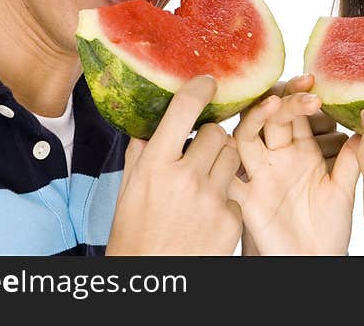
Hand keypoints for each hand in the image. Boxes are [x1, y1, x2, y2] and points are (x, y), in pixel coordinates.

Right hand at [106, 75, 242, 255]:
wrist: (152, 280)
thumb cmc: (134, 235)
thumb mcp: (127, 189)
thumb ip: (142, 152)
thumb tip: (150, 122)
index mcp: (156, 164)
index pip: (185, 108)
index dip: (200, 88)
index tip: (208, 82)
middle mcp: (186, 177)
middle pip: (218, 132)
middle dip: (211, 137)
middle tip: (200, 150)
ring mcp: (212, 198)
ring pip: (233, 156)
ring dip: (222, 162)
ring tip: (204, 180)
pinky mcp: (231, 219)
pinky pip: (236, 191)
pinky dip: (224, 197)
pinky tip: (207, 212)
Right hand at [229, 91, 360, 254]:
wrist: (314, 262)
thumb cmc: (329, 227)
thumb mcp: (343, 189)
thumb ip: (351, 159)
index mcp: (302, 150)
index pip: (296, 113)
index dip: (300, 94)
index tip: (314, 81)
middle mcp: (278, 157)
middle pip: (271, 117)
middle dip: (285, 100)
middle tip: (305, 90)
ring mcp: (260, 175)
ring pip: (246, 136)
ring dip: (256, 118)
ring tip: (275, 105)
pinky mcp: (246, 198)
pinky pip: (228, 176)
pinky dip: (225, 159)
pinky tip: (231, 143)